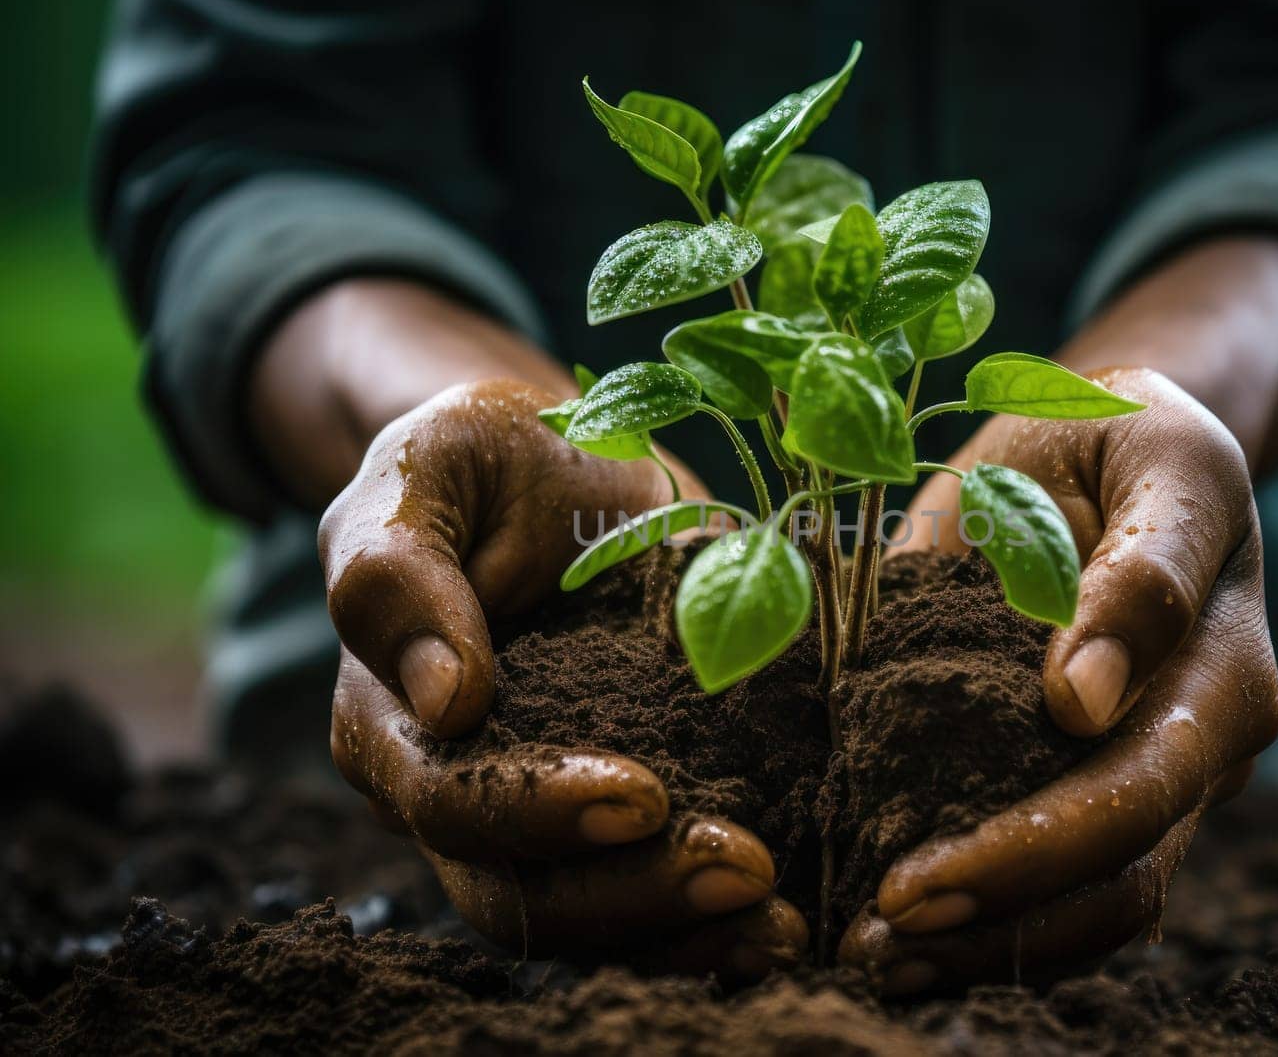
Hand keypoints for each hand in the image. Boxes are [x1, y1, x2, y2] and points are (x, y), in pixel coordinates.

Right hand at [319, 379, 806, 975]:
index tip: (645, 795)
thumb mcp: (431, 465)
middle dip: (634, 891)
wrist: (560, 462)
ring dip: (683, 925)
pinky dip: (710, 919)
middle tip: (745, 868)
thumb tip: (445, 701)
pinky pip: (646, 891)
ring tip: (779, 921)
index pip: (449, 797)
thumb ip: (399, 570)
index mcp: (390, 716)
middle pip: (519, 890)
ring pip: (585, 914)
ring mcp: (537, 809)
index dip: (538, 810)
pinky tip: (784, 919)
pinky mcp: (615, 808)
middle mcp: (453, 786)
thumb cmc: (487, 455)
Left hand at [842, 368, 1277, 991]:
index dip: (1033, 842)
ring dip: (993, 943)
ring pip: (1104, 905)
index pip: (1139, 782)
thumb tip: (1083, 702)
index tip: (914, 874)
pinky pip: (1076, 894)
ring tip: (878, 960)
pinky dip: (998, 928)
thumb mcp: (1150, 454)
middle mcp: (1205, 741)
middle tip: (877, 930)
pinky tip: (911, 944)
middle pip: (1123, 865)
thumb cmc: (1123, 436)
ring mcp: (1167, 779)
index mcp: (1222, 662)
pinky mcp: (1116, 793)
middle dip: (999, 907)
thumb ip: (1138, 570)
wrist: (1127, 449)